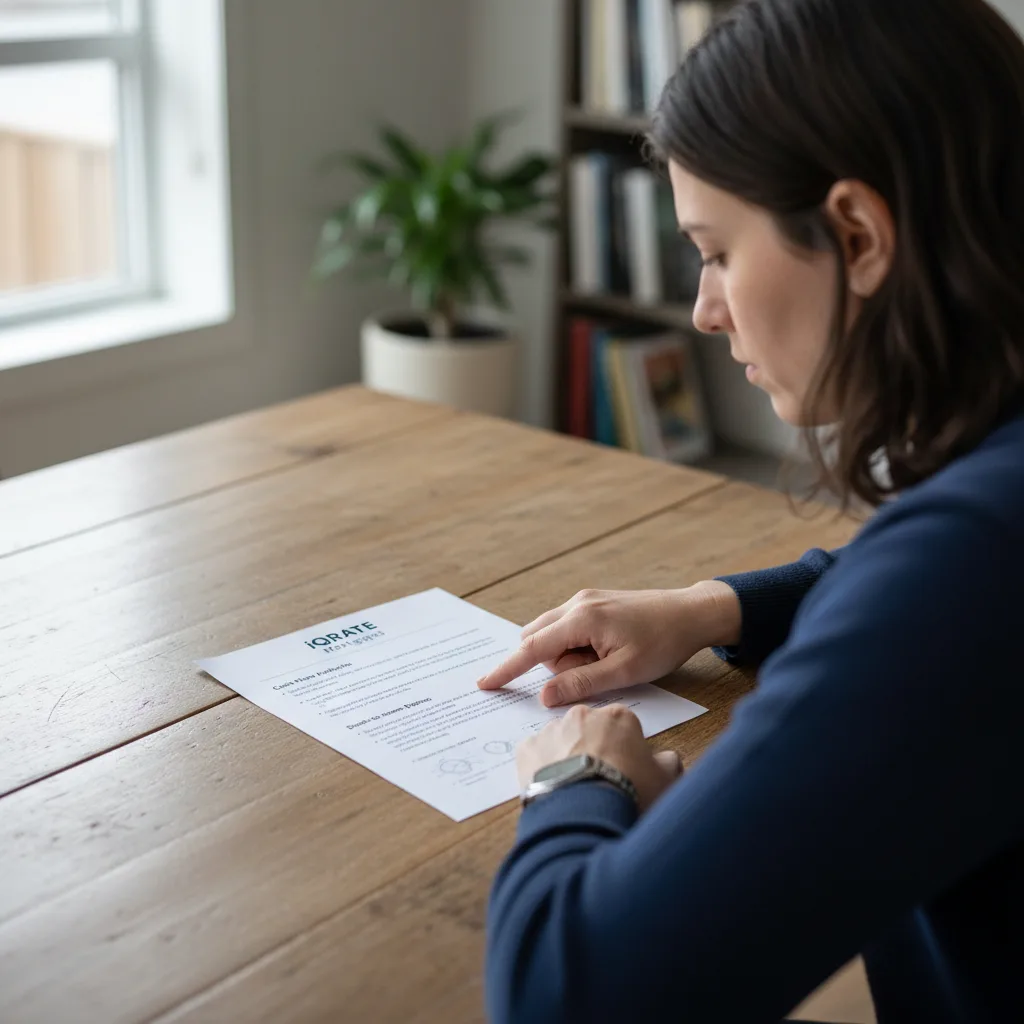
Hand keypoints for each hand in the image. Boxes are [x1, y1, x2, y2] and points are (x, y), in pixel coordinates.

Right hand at [477, 581, 740, 706]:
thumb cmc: (663, 643)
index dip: (507, 669)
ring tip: (608, 662)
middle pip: (540, 642)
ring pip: (553, 636)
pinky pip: (568, 629)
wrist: (691, 613)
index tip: (485, 684)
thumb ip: (582, 683)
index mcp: (582, 618)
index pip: (532, 648)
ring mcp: (584, 599)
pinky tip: (607, 652)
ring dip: (569, 657)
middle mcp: (577, 603)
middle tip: (598, 672)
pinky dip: (577, 647)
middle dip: (557, 665)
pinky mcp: (593, 602)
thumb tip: (544, 697)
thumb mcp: (625, 672)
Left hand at [516, 704, 682, 811]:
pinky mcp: (527, 749)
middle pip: (588, 730)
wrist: (586, 815)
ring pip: (560, 741)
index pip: (622, 727)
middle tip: (599, 780)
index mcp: (617, 717)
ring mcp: (552, 731)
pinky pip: (535, 756)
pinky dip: (541, 769)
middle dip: (593, 748)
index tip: (625, 770)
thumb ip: (668, 763)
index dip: (625, 750)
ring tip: (574, 790)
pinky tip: (552, 790)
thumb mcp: (665, 781)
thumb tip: (667, 760)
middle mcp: (582, 716)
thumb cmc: (629, 794)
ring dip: (565, 758)